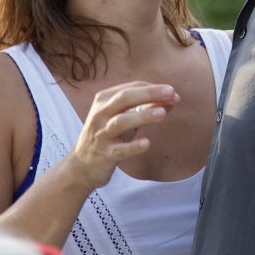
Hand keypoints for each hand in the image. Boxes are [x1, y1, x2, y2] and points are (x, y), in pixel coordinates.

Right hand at [64, 82, 178, 191]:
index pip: (130, 88)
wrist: (82, 166)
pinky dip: (132, 147)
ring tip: (162, 113)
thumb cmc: (108, 136)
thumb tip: (173, 100)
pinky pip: (119, 150)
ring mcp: (101, 134)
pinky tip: (146, 143)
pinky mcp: (104, 154)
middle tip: (171, 93)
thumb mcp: (124, 118)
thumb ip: (145, 108)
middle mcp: (100, 114)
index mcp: (104, 100)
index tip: (172, 92)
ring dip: (142, 116)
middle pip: (124, 98)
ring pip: (121, 121)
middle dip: (148, 94)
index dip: (152, 88)